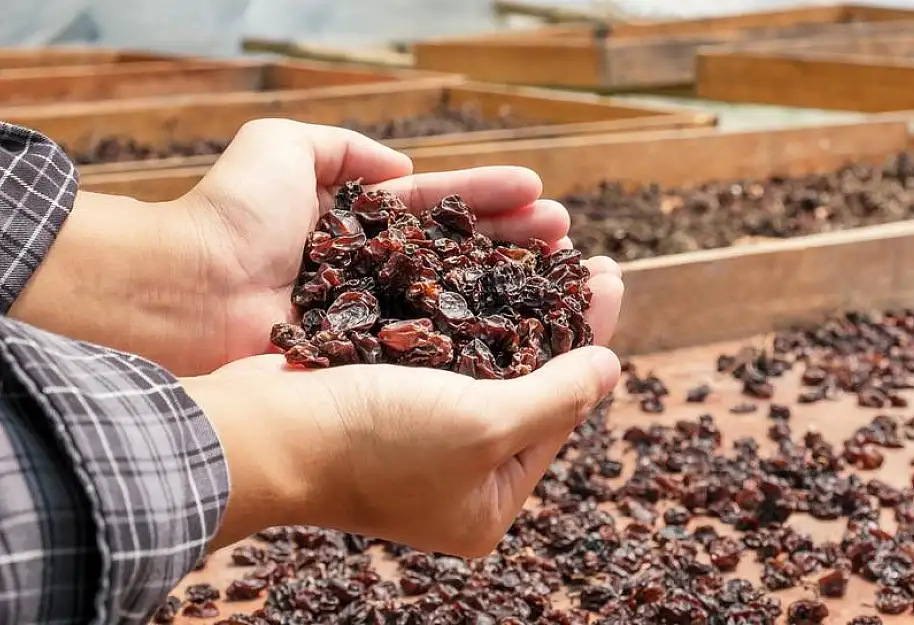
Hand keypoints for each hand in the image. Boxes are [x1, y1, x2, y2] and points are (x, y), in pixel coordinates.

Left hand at [13, 119, 595, 375]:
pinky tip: (527, 333)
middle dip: (517, 244)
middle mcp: (372, 279)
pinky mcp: (369, 367)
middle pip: (460, 257)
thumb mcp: (281, 149)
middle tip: (571, 240)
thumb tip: (400, 167)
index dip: (491, 199)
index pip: (440, 209)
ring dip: (513, 291)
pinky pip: (435, 351)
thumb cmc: (230, 217)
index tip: (543, 193)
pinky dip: (481, 343)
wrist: (186, 294)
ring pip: (458, 303)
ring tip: (568, 277)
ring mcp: (373, 326)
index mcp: (358, 229)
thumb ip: (343, 147)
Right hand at [182, 274, 622, 556]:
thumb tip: (610, 369)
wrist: (257, 431)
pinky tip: (487, 264)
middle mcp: (454, 476)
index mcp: (485, 501)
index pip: (560, 413)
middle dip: (557, 319)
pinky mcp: (381, 400)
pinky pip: (441, 348)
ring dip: (514, 305)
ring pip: (483, 360)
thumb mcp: (485, 426)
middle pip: (526, 385)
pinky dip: (464, 307)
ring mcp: (415, 439)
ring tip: (549, 250)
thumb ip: (556, 398)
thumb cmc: (375, 440)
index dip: (590, 339)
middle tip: (590, 261)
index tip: (611, 275)